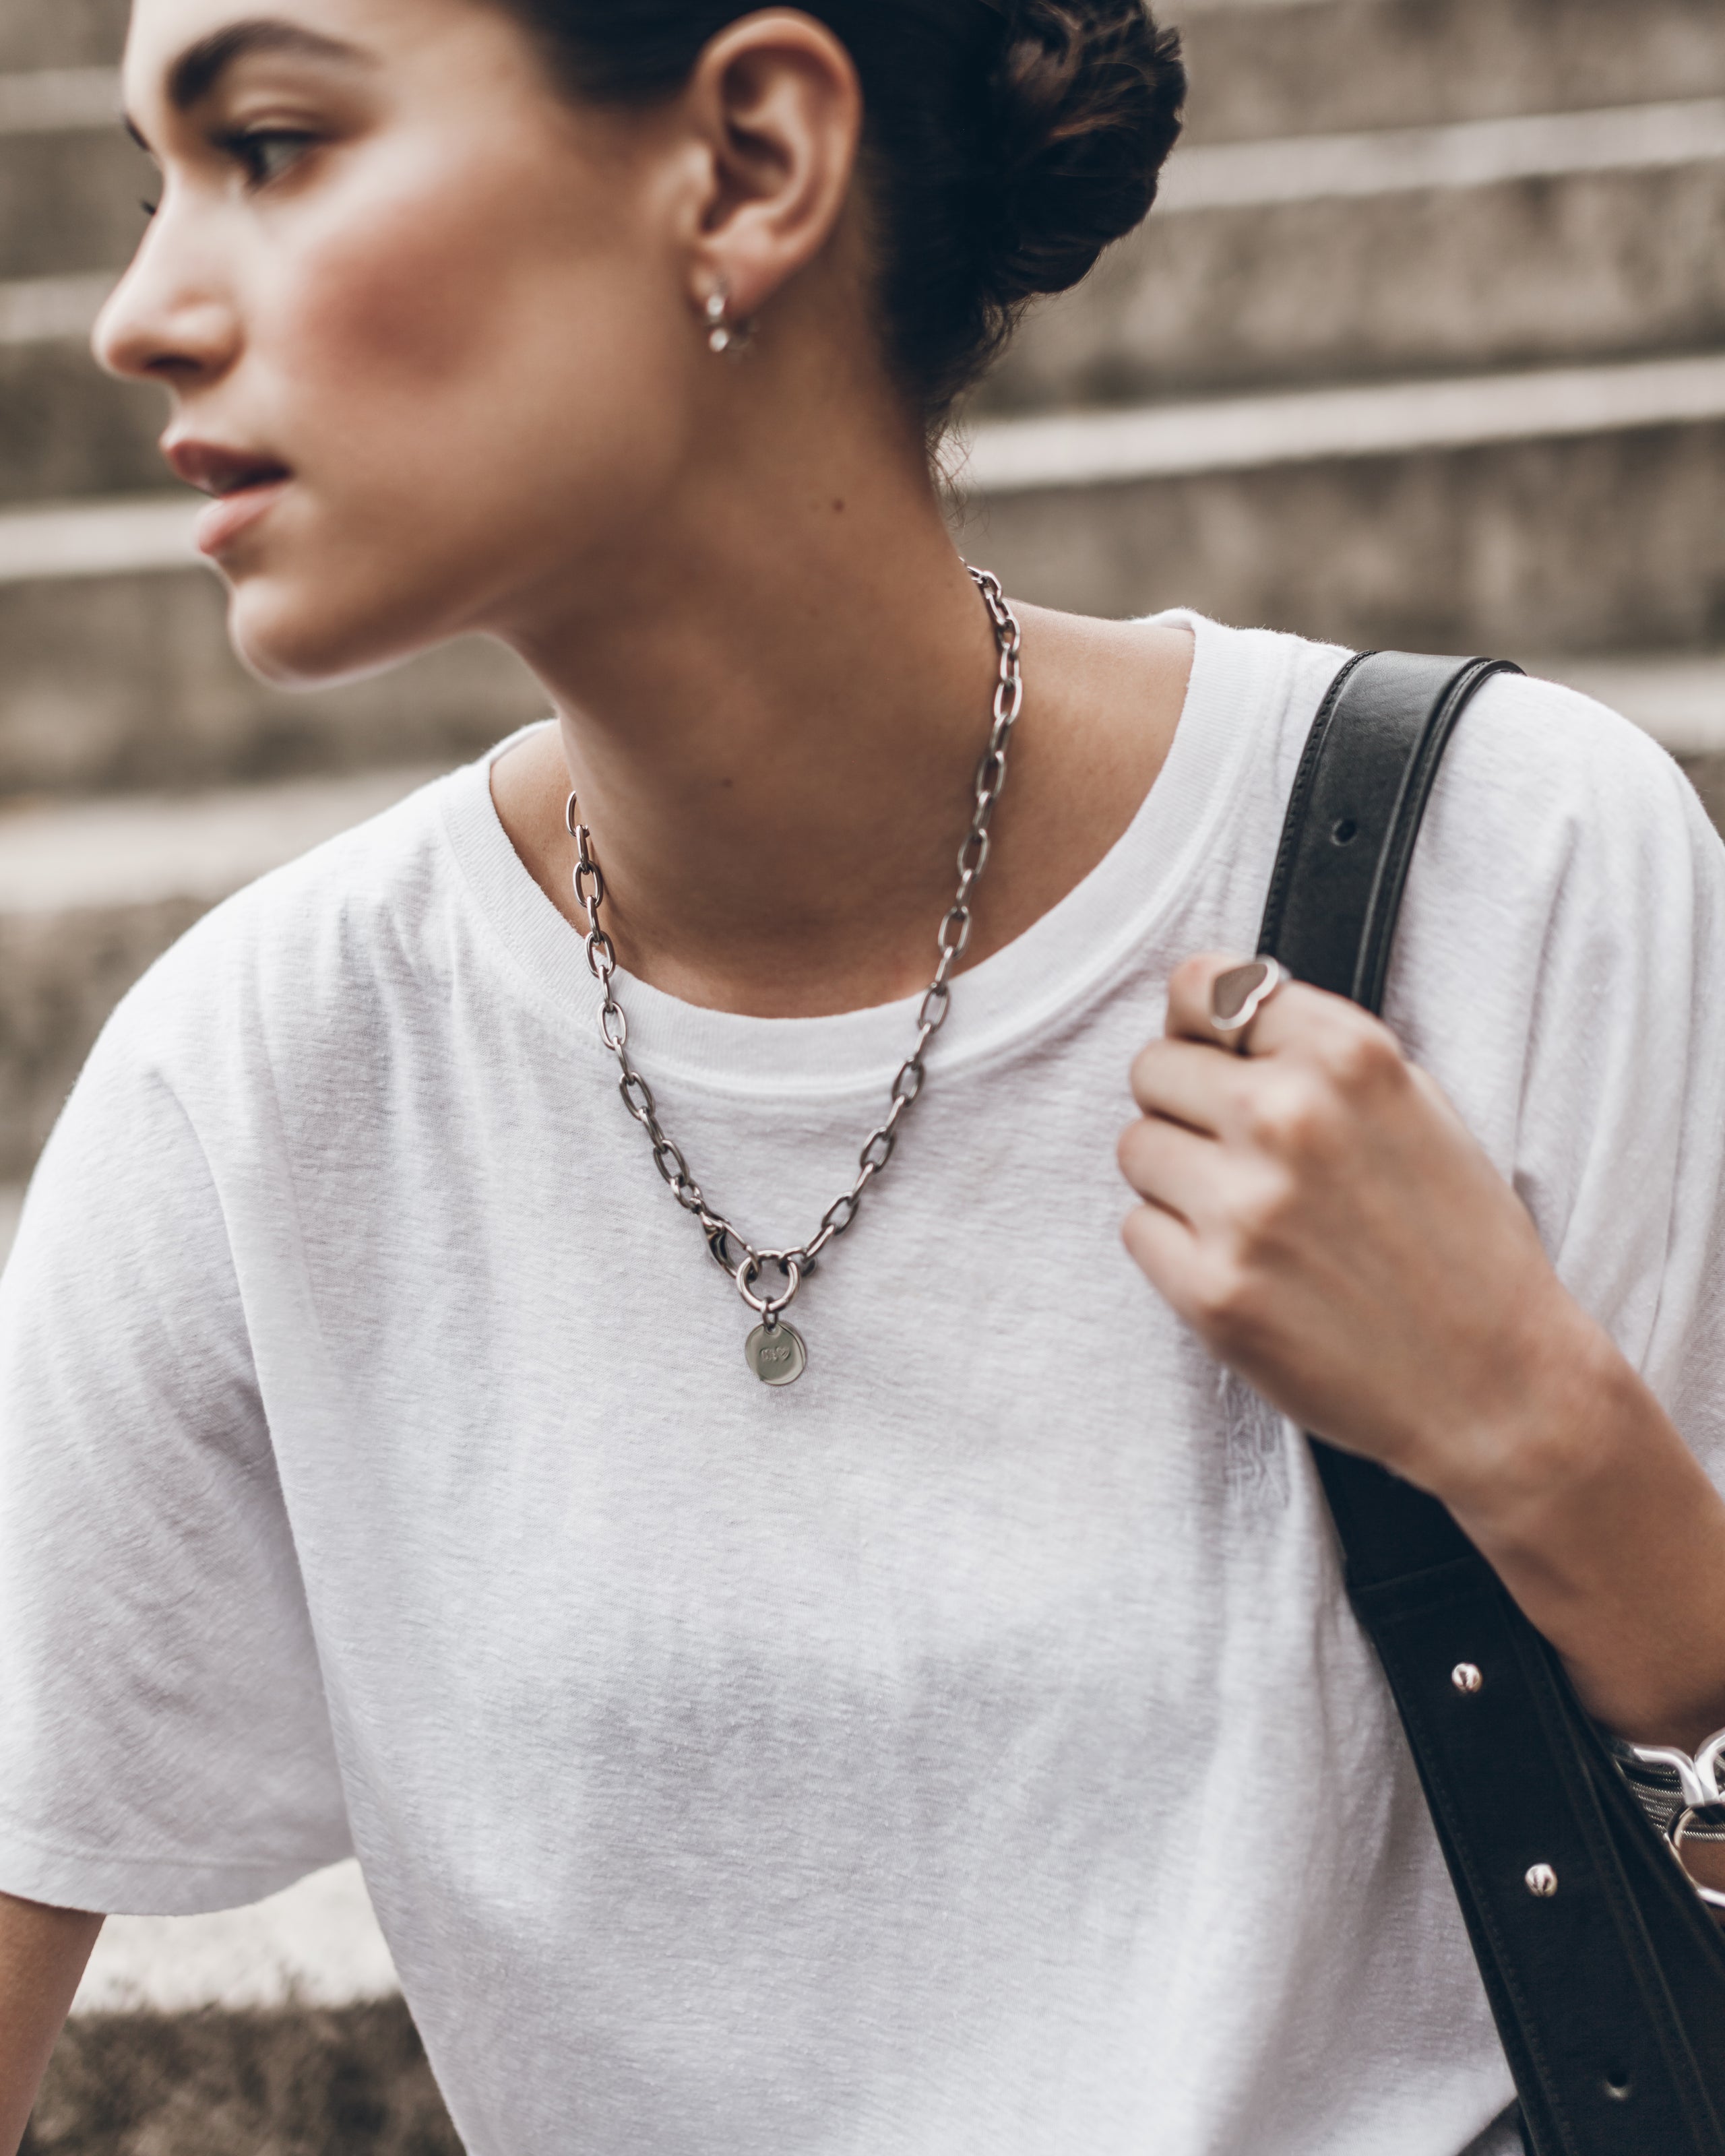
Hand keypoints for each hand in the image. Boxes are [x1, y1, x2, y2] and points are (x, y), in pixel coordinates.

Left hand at [1117, 952, 1605, 1511]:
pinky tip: (1248, 1268)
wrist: (1497, 1385)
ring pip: (1136, 1148)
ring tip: (1252, 1215)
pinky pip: (1137, 1228)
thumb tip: (1211, 1015)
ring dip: (1177, 1177)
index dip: (1202, 1025)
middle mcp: (1288, 1116)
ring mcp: (1243, 1206)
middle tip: (1242, 1154)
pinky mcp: (1210, 1288)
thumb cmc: (1459, 1247)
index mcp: (1347, 1055)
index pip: (1203, 987)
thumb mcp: (1415, 1105)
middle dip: (1186, 1105)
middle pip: (1153, 1067)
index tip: (1213, 1052)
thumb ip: (1314, 1052)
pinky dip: (1175, 1248)